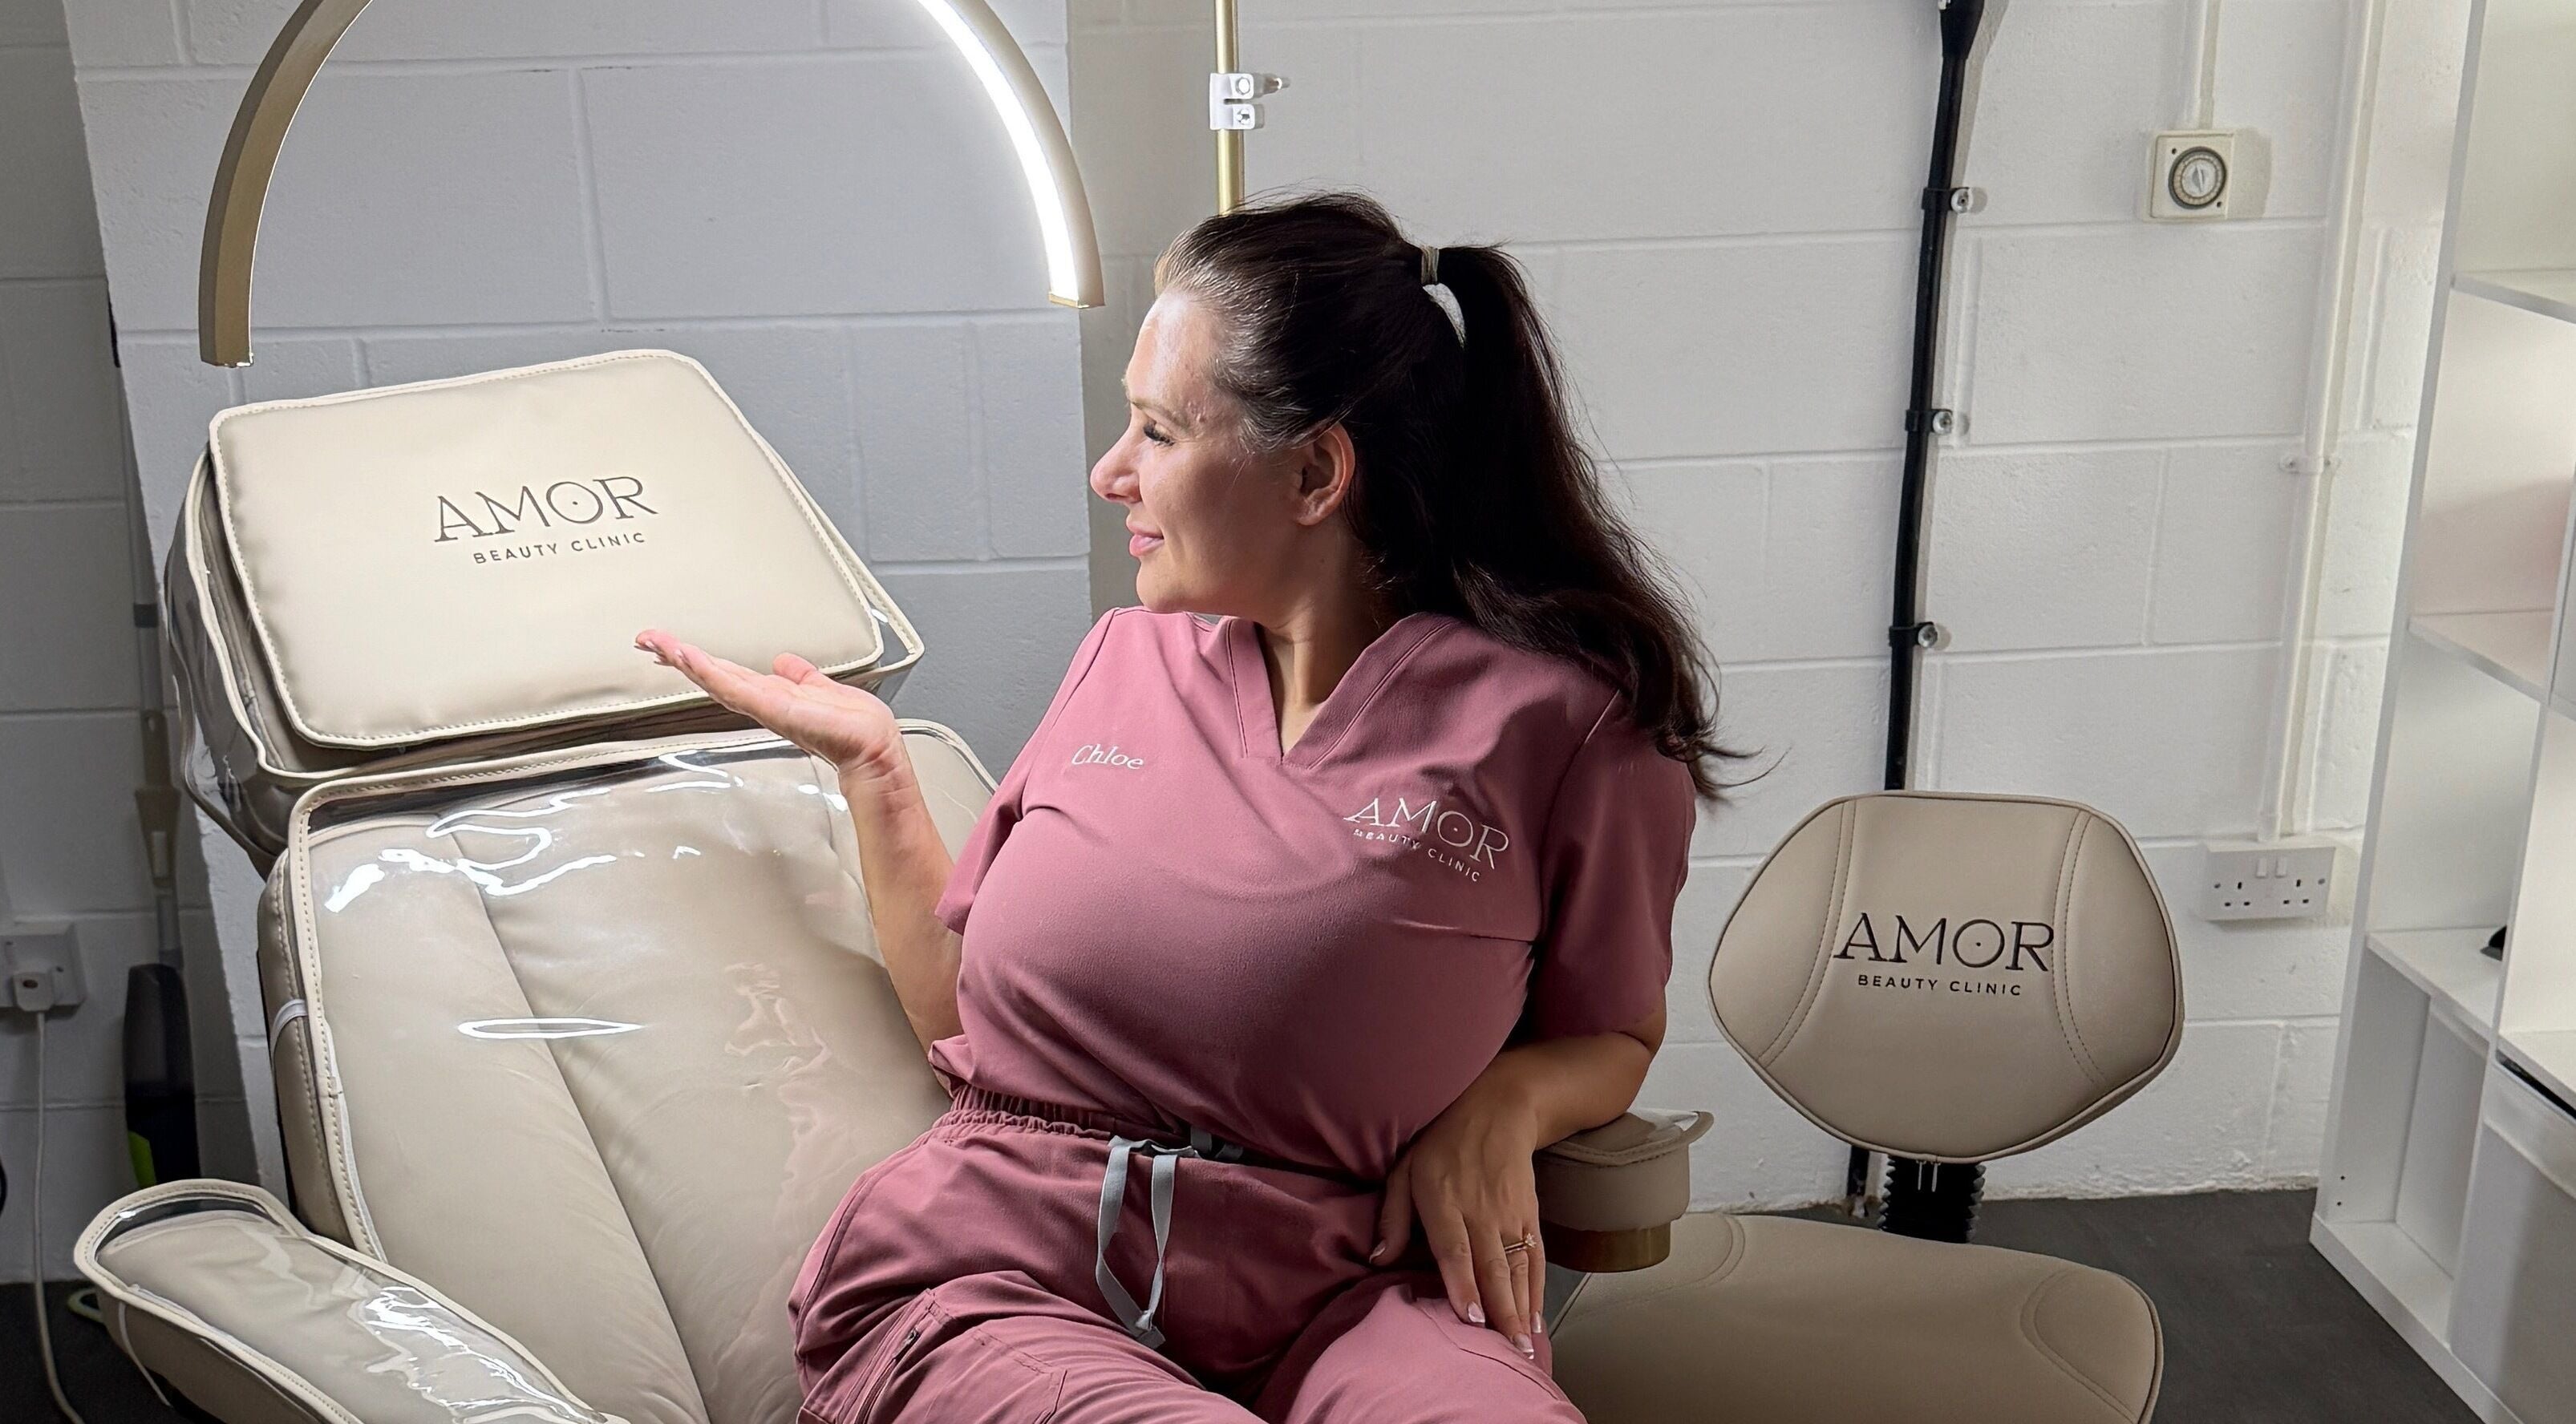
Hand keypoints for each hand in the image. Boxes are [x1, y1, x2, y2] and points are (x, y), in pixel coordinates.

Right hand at [634, 628, 902, 780]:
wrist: (871, 748)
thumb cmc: (853, 727)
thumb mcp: (821, 689)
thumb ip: (802, 676)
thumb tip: (785, 663)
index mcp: (772, 695)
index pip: (727, 673)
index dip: (699, 659)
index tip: (671, 645)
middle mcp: (763, 702)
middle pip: (712, 674)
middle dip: (678, 656)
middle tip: (646, 640)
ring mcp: (764, 706)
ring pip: (716, 678)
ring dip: (685, 659)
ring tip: (656, 642)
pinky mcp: (770, 708)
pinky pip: (735, 687)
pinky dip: (710, 671)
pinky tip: (688, 656)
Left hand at [1372, 1069, 1546, 1359]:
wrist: (1497, 1109)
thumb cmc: (1440, 1145)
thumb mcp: (1403, 1170)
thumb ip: (1391, 1216)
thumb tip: (1378, 1260)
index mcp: (1443, 1200)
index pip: (1455, 1249)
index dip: (1463, 1284)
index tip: (1470, 1318)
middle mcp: (1480, 1210)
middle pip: (1492, 1266)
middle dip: (1500, 1311)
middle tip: (1506, 1351)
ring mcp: (1510, 1213)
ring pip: (1517, 1266)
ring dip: (1521, 1308)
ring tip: (1524, 1346)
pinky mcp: (1530, 1214)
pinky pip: (1535, 1257)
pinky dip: (1537, 1290)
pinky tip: (1535, 1320)